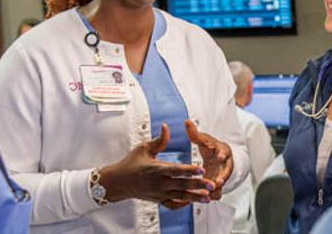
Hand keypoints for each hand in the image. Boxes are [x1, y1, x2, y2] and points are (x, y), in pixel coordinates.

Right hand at [99, 124, 214, 205]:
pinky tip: (193, 202)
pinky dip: (183, 204)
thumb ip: (158, 140)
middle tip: (212, 184)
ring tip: (208, 197)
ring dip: (195, 197)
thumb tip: (166, 127)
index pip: (176, 170)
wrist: (119, 182)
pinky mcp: (158, 200)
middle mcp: (158, 183)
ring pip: (180, 197)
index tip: (201, 169)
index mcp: (155, 169)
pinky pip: (173, 204)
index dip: (189, 170)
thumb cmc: (130, 164)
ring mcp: (159, 193)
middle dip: (198, 185)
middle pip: (182, 185)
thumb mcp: (143, 148)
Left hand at [185, 120, 232, 198]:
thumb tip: (186, 122)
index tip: (220, 157)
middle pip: (227, 170)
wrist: (218, 157)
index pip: (225, 151)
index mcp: (223, 150)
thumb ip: (194, 133)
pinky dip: (213, 194)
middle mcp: (226, 163)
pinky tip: (206, 199)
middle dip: (223, 176)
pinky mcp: (219, 183)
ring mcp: (223, 174)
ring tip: (210, 193)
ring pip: (223, 182)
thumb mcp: (203, 139)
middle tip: (218, 181)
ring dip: (217, 188)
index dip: (223, 154)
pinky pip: (218, 190)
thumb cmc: (210, 147)